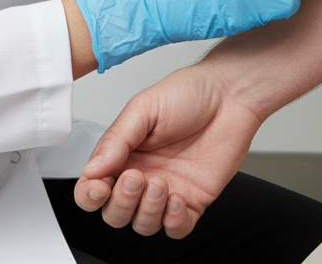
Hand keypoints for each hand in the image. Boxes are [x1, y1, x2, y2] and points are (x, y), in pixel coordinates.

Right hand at [74, 64, 259, 238]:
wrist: (231, 94)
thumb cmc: (190, 92)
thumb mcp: (144, 106)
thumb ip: (116, 138)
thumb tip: (92, 169)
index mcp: (125, 154)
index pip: (93, 188)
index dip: (90, 195)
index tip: (99, 187)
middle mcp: (143, 175)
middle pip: (115, 214)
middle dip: (120, 204)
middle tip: (136, 177)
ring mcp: (169, 190)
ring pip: (143, 225)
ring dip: (147, 211)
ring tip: (160, 183)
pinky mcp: (194, 199)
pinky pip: (176, 229)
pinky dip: (173, 222)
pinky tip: (178, 199)